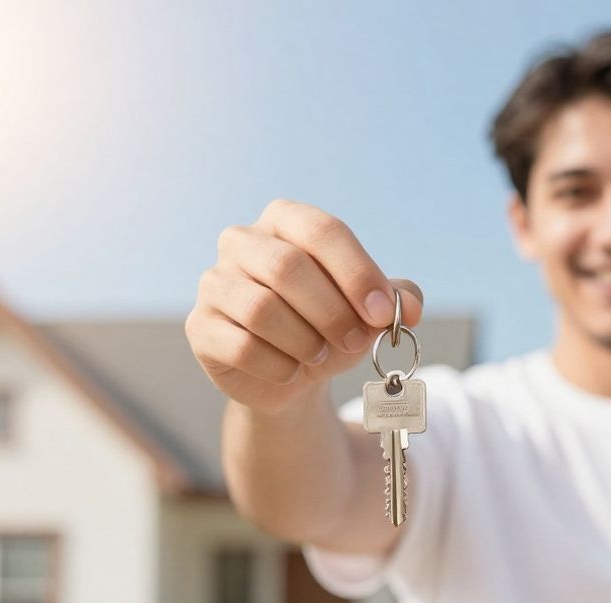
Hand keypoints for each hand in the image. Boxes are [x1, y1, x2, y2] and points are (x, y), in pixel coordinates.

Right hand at [186, 199, 423, 414]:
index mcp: (285, 220)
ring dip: (305, 341)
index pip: (322, 231)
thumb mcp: (368, 310)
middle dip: (333, 312)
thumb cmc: (329, 326)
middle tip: (357, 341)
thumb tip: (410, 308)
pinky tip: (290, 371)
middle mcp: (241, 241)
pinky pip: (241, 346)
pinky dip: (278, 366)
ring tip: (320, 355)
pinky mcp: (200, 327)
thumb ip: (396, 299)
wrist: (288, 374)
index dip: (358, 273)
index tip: (383, 314)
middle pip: (288, 268)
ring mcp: (214, 282)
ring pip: (262, 309)